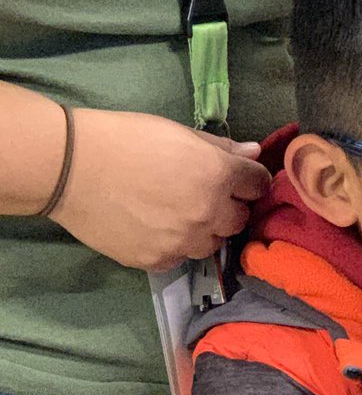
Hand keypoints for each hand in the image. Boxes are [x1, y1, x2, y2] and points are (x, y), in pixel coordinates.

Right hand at [52, 109, 270, 270]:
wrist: (71, 168)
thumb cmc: (125, 139)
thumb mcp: (178, 133)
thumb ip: (221, 148)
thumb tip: (254, 153)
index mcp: (217, 176)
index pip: (258, 185)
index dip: (250, 180)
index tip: (239, 179)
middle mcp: (208, 214)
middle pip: (240, 219)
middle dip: (229, 207)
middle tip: (203, 194)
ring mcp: (183, 242)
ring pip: (212, 243)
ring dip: (204, 230)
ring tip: (177, 213)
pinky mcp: (157, 262)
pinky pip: (180, 258)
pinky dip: (174, 246)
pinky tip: (155, 228)